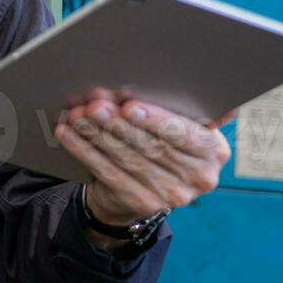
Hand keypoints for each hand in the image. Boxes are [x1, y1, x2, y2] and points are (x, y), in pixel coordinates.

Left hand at [55, 87, 231, 242]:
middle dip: (120, 124)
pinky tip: (69, 134)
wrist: (140, 187)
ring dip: (99, 134)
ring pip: (128, 158)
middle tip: (95, 105)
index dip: (157, 120)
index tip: (131, 106)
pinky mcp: (142, 203)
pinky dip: (85, 150)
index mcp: (213, 151)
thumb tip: (157, 79)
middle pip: (154, 146)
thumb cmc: (160, 142)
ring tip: (78, 115)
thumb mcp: (179, 124)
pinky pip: (108, 172)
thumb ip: (180, 107)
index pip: (186, 134)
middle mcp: (200, 177)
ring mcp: (172, 195)